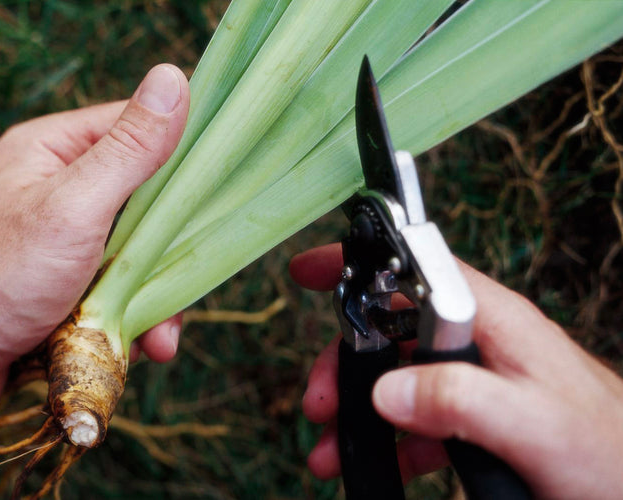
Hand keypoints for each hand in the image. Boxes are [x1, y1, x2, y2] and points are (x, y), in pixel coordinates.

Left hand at [0, 64, 189, 497]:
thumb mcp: (74, 205)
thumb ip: (129, 149)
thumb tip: (173, 78)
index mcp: (49, 151)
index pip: (131, 128)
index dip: (176, 155)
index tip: (210, 189)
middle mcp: (54, 189)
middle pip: (140, 199)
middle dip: (166, 247)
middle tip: (179, 282)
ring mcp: (58, 238)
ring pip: (132, 250)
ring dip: (153, 293)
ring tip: (158, 334)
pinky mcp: (62, 282)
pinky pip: (115, 286)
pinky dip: (131, 313)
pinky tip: (135, 342)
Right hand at [290, 243, 622, 499]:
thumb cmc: (612, 455)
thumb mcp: (535, 426)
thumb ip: (461, 399)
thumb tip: (386, 390)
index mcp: (493, 320)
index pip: (415, 268)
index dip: (359, 261)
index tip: (310, 269)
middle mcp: (480, 340)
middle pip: (392, 328)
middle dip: (346, 362)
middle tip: (320, 402)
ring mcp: (477, 378)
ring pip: (398, 376)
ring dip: (359, 409)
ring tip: (331, 448)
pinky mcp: (477, 415)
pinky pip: (418, 415)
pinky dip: (387, 439)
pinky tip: (373, 464)